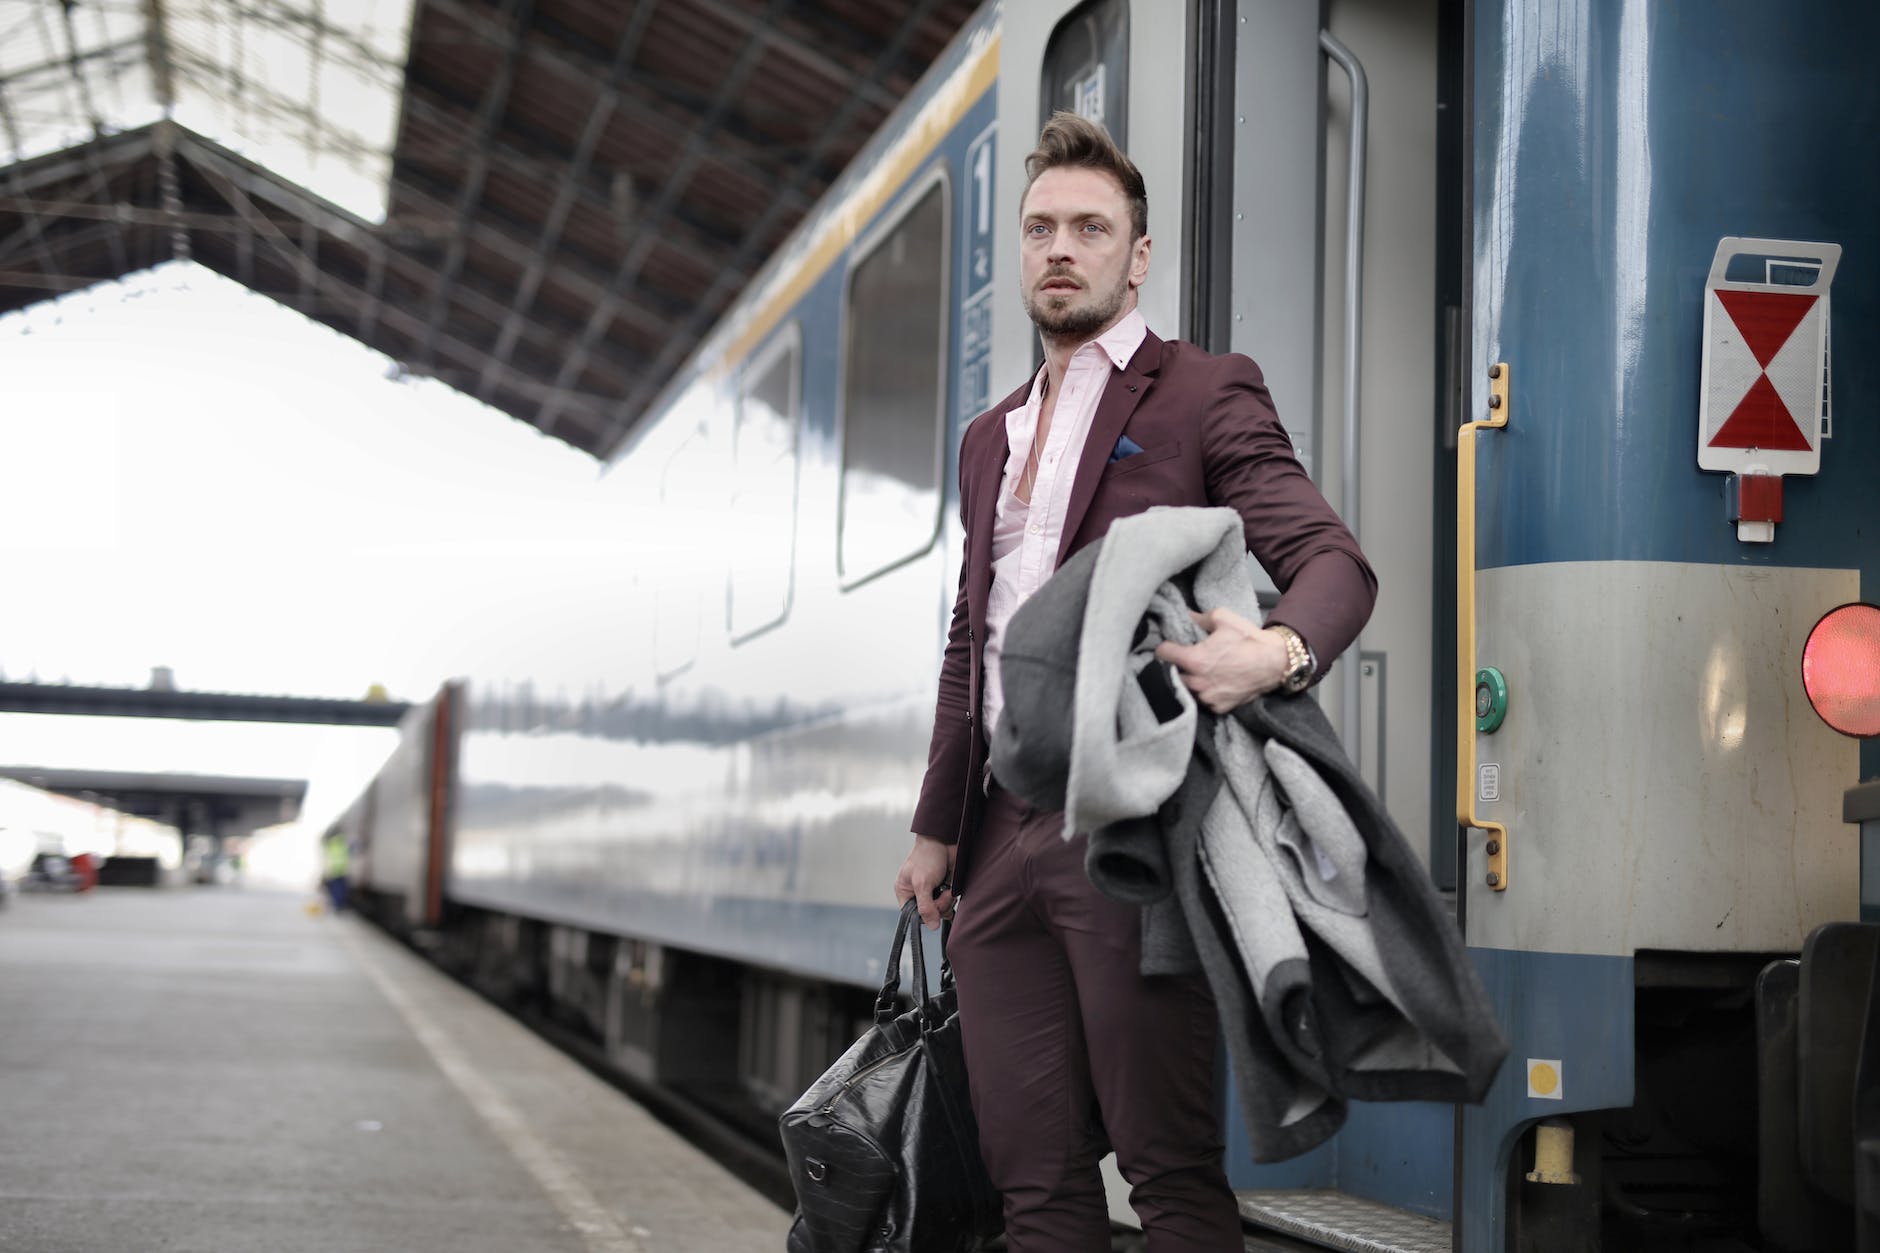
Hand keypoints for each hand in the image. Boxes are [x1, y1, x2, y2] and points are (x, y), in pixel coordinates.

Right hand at [894, 835, 956, 929]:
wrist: (945, 840)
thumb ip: (926, 906)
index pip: (911, 915)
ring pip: (941, 911)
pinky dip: (952, 899)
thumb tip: (932, 926)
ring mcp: (932, 892)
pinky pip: (949, 904)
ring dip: (947, 902)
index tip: (931, 907)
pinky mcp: (945, 889)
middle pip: (928, 914)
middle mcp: (917, 894)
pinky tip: (951, 891)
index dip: (923, 915)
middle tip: (942, 893)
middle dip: (938, 906)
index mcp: (905, 892)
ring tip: (947, 889)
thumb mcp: (922, 883)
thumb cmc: (927, 857)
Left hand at [1154, 607, 1288, 712]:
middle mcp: (1197, 682)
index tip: (1170, 645)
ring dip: (1189, 680)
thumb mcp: (1223, 619)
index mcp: (1194, 659)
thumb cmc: (1249, 640)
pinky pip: (1203, 701)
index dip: (1165, 646)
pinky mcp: (1219, 708)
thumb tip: (1186, 615)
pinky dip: (1205, 693)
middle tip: (1186, 658)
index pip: (1162, 653)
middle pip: (1170, 674)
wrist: (1276, 662)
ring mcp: (1208, 697)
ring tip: (1200, 671)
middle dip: (1175, 666)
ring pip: (1186, 689)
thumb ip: (1199, 617)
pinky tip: (1214, 682)